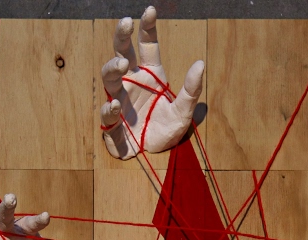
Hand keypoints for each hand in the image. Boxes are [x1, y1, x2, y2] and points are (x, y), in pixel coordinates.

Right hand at [101, 6, 203, 159]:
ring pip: (109, 78)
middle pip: (121, 54)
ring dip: (112, 68)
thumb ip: (191, 90)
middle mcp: (131, 84)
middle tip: (125, 22)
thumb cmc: (167, 130)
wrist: (156, 157)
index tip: (150, 10)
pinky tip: (115, 106)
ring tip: (121, 64)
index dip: (147, 28)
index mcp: (150, 76)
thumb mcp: (185, 111)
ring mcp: (119, 101)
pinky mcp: (113, 124)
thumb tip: (200, 63)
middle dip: (121, 37)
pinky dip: (109, 109)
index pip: (147, 47)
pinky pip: (107, 114)